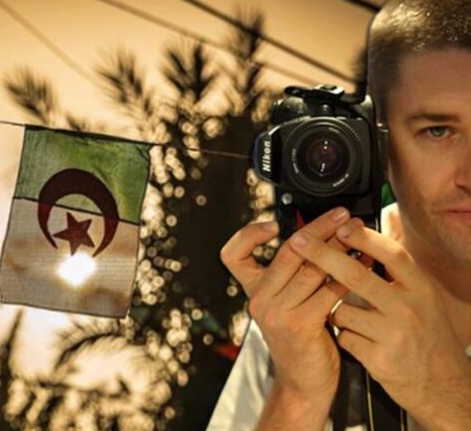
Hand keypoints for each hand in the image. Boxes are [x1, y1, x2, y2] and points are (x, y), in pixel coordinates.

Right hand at [220, 207, 351, 400]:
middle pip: (288, 251)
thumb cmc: (302, 340)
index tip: (275, 224)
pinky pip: (328, 291)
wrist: (304, 383)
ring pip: (311, 268)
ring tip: (359, 236)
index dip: (249, 235)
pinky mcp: (300, 325)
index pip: (233, 255)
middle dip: (319, 227)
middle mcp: (260, 299)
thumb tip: (318, 233)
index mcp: (254, 290)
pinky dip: (349, 276)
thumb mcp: (287, 303)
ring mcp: (278, 313)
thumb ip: (293, 274)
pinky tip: (365, 267)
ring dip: (340, 247)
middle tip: (342, 215)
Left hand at [289, 218, 470, 429]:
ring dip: (335, 312)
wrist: (443, 384)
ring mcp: (393, 335)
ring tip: (353, 320)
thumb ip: (396, 273)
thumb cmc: (427, 336)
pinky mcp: (379, 358)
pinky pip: (344, 337)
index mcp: (420, 289)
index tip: (339, 225)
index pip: (391, 254)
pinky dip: (344, 336)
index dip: (363, 237)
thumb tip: (363, 236)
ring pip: (342, 311)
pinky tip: (360, 341)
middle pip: (356, 276)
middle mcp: (408, 309)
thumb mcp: (423, 298)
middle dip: (322, 255)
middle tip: (299, 241)